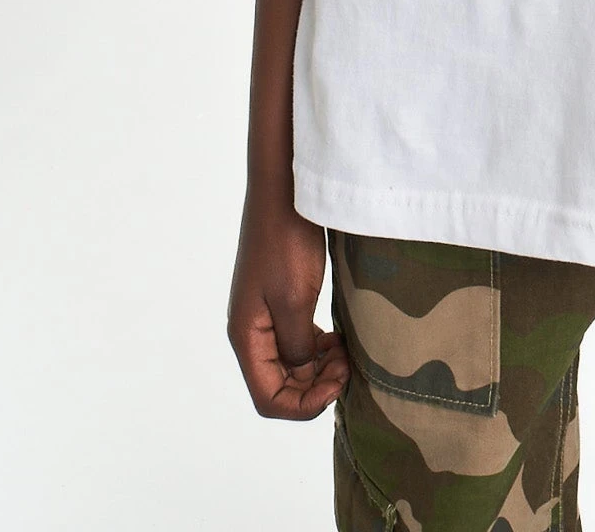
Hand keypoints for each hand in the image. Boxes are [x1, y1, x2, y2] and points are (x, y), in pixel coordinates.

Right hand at [227, 193, 350, 419]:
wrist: (285, 190)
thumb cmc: (287, 243)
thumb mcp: (295, 301)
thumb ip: (297, 347)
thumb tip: (302, 374)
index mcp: (246, 337)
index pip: (269, 398)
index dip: (304, 405)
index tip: (338, 383)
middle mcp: (252, 332)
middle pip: (280, 384)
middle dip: (315, 385)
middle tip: (347, 364)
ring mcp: (265, 316)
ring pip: (290, 364)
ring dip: (318, 368)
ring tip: (345, 352)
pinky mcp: (280, 300)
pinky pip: (297, 340)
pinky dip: (318, 348)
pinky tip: (338, 338)